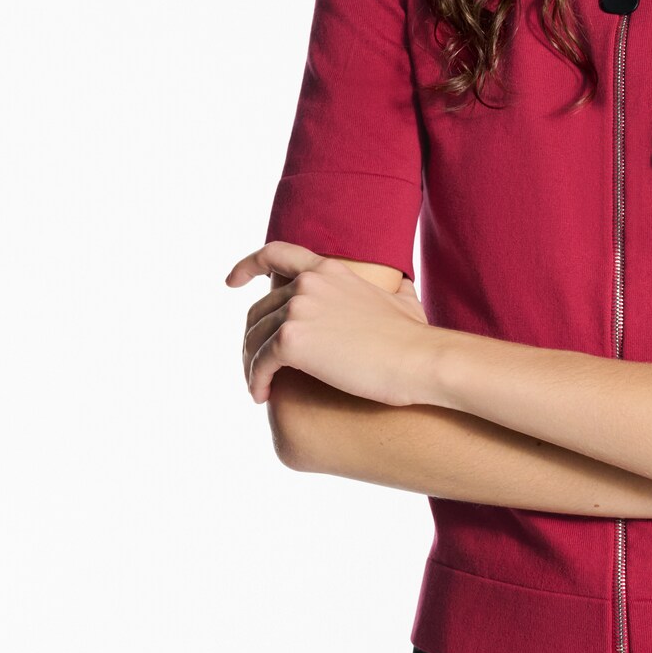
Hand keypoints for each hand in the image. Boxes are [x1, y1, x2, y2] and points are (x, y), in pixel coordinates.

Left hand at [227, 242, 437, 405]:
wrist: (420, 359)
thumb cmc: (416, 339)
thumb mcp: (404, 300)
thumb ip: (394, 290)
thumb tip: (404, 287)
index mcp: (328, 270)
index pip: (275, 255)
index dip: (248, 266)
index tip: (232, 283)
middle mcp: (306, 284)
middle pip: (258, 311)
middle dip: (252, 340)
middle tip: (258, 367)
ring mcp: (296, 310)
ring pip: (254, 340)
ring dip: (251, 366)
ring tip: (260, 388)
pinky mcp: (290, 341)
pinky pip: (259, 364)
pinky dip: (256, 381)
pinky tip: (263, 397)